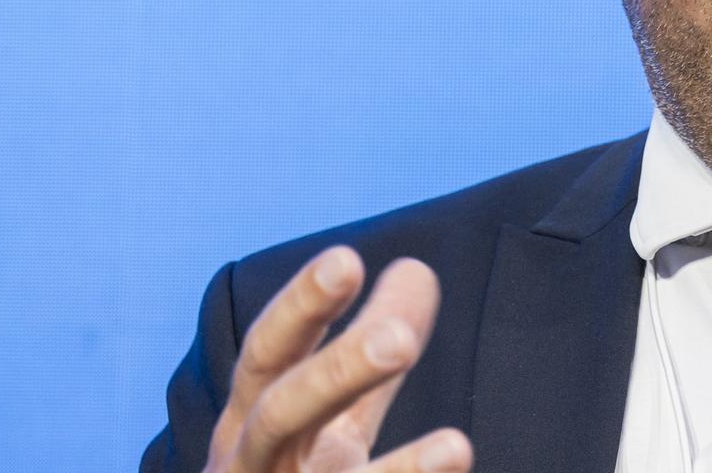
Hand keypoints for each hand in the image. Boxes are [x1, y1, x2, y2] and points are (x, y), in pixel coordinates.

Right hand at [201, 246, 471, 472]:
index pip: (270, 356)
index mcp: (252, 424)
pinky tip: (454, 466)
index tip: (347, 259)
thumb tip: (416, 268)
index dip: (302, 308)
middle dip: (336, 375)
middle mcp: (251, 470)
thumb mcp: (323, 418)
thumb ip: (366, 352)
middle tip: (402, 341)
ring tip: (459, 446)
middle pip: (281, 415)